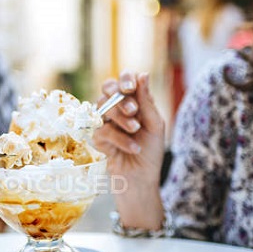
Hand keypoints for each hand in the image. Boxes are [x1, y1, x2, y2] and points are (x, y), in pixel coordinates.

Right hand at [93, 72, 165, 228]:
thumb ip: (147, 101)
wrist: (142, 178)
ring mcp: (105, 121)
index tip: (131, 87)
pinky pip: (103, 130)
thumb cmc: (151, 151)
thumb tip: (143, 74)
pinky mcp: (97, 137)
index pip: (124, 80)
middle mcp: (117, 108)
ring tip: (136, 129)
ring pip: (103, 106)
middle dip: (120, 97)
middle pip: (108, 88)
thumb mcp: (155, 125)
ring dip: (121, 118)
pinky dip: (120, 138)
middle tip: (133, 110)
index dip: (125, 79)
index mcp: (132, 101)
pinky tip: (133, 148)